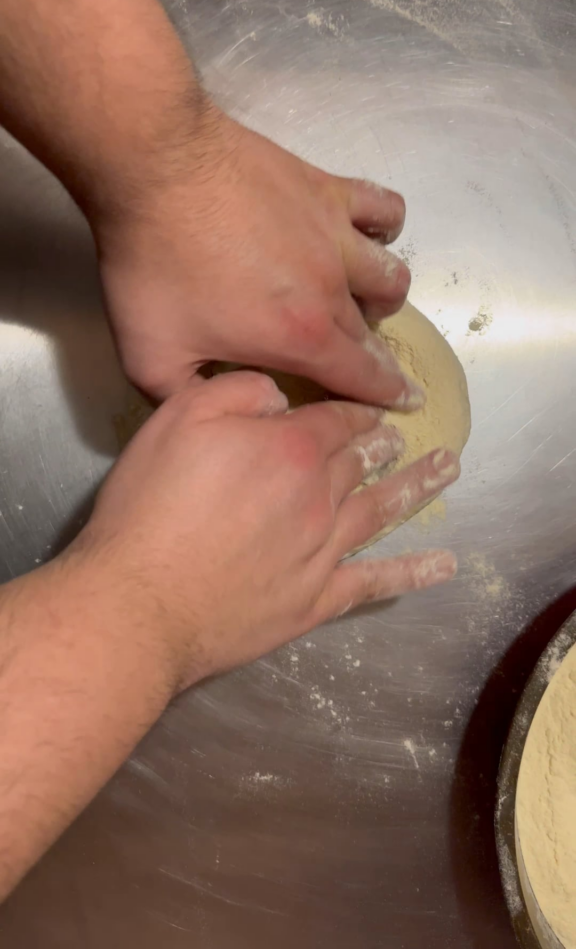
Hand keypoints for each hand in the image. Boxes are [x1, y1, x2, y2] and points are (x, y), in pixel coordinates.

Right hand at [75, 371, 458, 692]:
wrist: (142, 602)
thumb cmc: (150, 507)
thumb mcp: (179, 419)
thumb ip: (237, 391)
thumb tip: (282, 396)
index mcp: (290, 448)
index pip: (336, 419)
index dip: (356, 411)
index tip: (372, 408)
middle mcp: (320, 496)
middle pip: (361, 463)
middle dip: (384, 444)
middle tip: (402, 438)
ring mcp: (324, 552)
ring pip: (381, 511)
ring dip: (416, 488)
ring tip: (447, 470)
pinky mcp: (317, 600)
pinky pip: (375, 582)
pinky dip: (412, 573)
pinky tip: (444, 566)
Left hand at [96, 106, 419, 407]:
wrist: (154, 167)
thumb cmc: (152, 264)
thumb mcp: (148, 355)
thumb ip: (187, 398)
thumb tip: (216, 414)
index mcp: (298, 337)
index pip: (360, 379)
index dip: (384, 399)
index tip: (405, 407)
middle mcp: (331, 289)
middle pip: (371, 336)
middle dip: (377, 362)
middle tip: (371, 370)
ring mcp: (335, 234)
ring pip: (391, 277)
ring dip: (384, 301)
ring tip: (365, 303)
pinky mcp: (327, 190)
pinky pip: (384, 208)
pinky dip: (385, 227)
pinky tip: (366, 235)